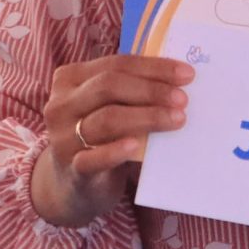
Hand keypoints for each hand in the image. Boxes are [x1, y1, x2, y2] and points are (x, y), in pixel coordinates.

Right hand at [32, 54, 192, 227]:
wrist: (75, 183)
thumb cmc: (101, 135)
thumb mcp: (108, 106)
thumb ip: (130, 90)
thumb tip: (178, 77)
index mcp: (70, 79)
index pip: (116, 64)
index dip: (153, 68)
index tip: (187, 74)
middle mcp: (60, 105)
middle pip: (109, 86)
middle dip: (151, 90)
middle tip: (183, 99)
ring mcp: (63, 138)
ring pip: (107, 119)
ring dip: (147, 117)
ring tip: (177, 119)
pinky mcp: (71, 169)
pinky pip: (93, 159)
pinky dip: (115, 151)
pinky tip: (137, 145)